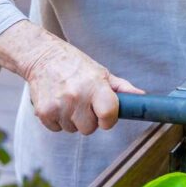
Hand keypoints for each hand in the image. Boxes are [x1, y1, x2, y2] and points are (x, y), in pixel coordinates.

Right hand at [22, 34, 143, 134]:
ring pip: (73, 129)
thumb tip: (142, 97)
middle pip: (89, 129)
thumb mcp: (101, 73)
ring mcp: (59, 106)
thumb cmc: (75, 65)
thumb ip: (122, 88)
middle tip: (84, 102)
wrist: (43, 56)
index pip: (109, 115)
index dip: (109, 120)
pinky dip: (58, 120)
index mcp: (95, 85)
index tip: (105, 116)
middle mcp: (77, 96)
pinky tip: (57, 102)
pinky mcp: (43, 112)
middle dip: (89, 119)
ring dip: (72, 119)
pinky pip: (57, 129)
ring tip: (69, 99)